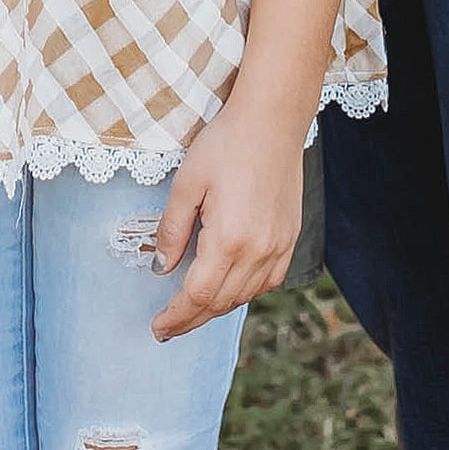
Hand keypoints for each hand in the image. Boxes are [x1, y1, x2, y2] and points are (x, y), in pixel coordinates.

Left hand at [151, 96, 308, 337]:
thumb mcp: (186, 183)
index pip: (198, 296)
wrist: (273, 120)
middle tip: (167, 328)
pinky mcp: (290, 237)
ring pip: (245, 296)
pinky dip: (245, 292)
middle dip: (191, 319)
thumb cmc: (226, 144)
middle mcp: (259, 251)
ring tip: (191, 310)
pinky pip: (268, 281)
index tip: (158, 328)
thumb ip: (172, 231)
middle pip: (221, 303)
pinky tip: (229, 288)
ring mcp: (279, 246)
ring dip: (217, 308)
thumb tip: (161, 268)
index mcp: (229, 239)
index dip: (176, 317)